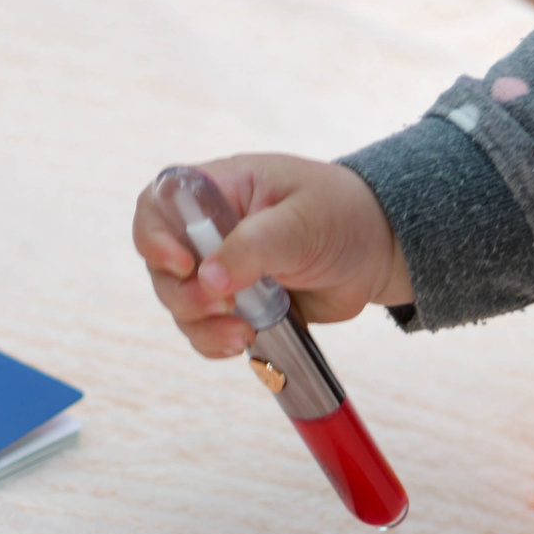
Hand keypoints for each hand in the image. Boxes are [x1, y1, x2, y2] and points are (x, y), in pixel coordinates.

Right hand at [131, 152, 412, 357]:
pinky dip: (217, 342)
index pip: (158, 206)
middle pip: (161, 267)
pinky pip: (206, 330)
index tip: (182, 265)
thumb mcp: (302, 220)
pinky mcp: (237, 305)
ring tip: (244, 332)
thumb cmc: (342, 214)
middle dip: (185, 294)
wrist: (378, 250)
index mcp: (219, 191)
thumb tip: (209, 278)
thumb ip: (255, 245)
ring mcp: (221, 271)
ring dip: (202, 326)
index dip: (154, 237)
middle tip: (225, 306)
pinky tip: (245, 341)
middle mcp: (209, 231)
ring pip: (181, 305)